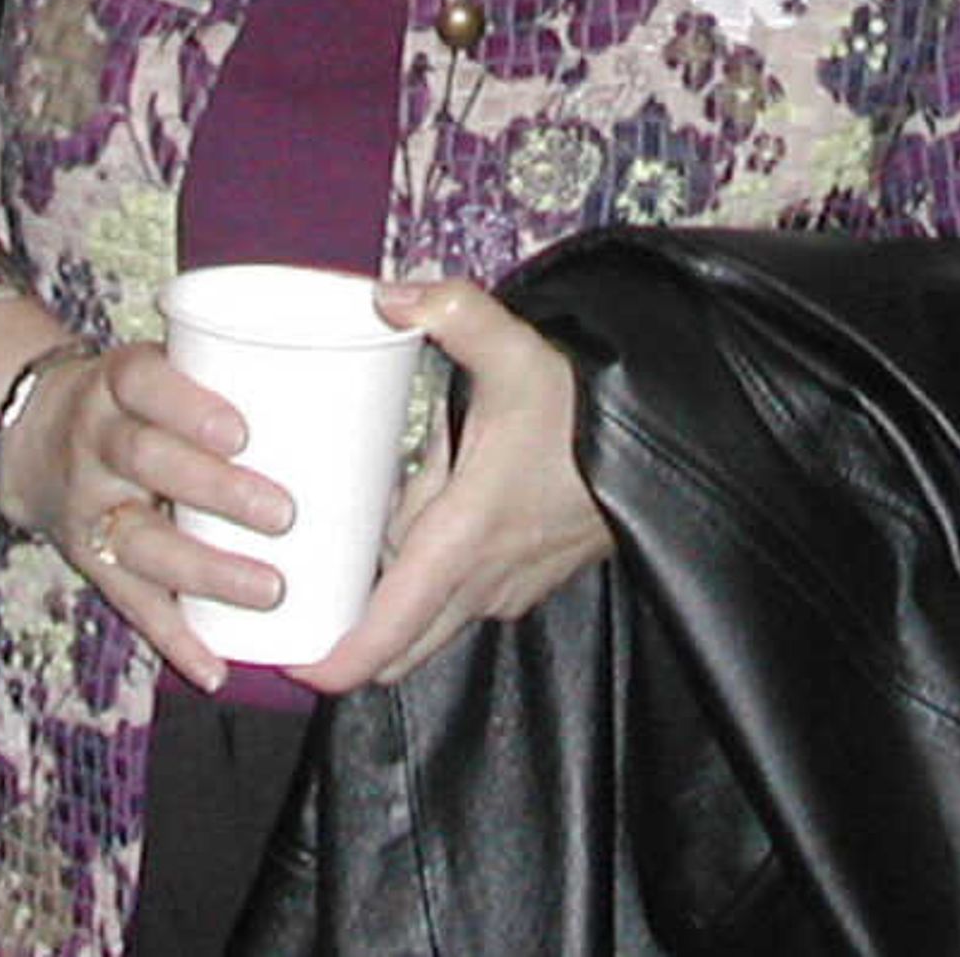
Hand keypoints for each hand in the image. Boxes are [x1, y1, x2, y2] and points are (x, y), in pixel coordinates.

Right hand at [0, 343, 283, 697]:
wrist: (33, 440)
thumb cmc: (139, 404)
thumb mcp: (162, 372)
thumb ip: (237, 385)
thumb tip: (358, 426)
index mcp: (120, 384)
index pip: (144, 383)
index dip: (188, 407)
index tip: (243, 431)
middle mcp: (96, 441)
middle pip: (146, 460)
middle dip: (215, 489)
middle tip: (285, 513)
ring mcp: (89, 505)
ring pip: (140, 541)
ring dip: (206, 570)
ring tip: (270, 590)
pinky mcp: (89, 562)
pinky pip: (130, 604)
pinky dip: (173, 640)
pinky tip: (215, 670)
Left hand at [291, 279, 609, 695]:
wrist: (666, 435)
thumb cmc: (587, 404)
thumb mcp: (518, 350)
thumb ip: (453, 314)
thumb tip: (385, 296)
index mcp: (465, 540)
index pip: (390, 631)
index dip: (338, 661)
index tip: (293, 664)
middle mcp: (484, 582)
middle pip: (400, 640)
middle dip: (353, 621)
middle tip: (310, 569)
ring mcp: (509, 590)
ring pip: (428, 612)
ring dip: (395, 584)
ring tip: (373, 514)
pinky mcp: (527, 583)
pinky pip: (460, 596)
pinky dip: (431, 572)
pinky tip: (427, 508)